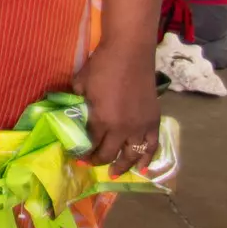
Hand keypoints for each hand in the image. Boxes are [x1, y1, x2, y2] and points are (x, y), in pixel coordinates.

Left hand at [75, 41, 160, 174]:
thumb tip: (73, 114)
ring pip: (132, 155)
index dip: (81, 152)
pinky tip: (143, 167)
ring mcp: (141, 126)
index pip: (90, 144)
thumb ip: (77, 104)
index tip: (75, 156)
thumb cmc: (101, 65)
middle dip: (97, 162)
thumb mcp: (80, 85)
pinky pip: (153, 145)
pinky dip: (148, 158)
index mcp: (102, 120)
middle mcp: (122, 128)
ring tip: (115, 174)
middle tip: (89, 164)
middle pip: (109, 154)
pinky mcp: (154, 120)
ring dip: (123, 166)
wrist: (129, 52)